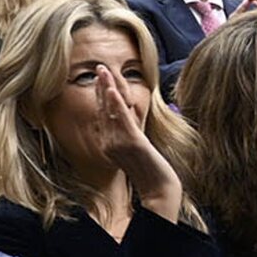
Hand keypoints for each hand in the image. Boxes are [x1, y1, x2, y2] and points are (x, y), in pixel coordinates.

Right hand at [92, 65, 181, 221]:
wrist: (158, 188)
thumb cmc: (149, 171)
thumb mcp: (136, 150)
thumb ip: (128, 134)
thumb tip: (128, 117)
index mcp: (107, 144)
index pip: (103, 114)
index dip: (100, 95)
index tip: (100, 78)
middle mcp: (108, 142)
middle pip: (103, 109)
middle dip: (100, 87)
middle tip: (98, 67)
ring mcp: (118, 143)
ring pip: (109, 111)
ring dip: (105, 89)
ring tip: (103, 71)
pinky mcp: (131, 142)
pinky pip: (121, 119)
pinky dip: (115, 103)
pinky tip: (111, 90)